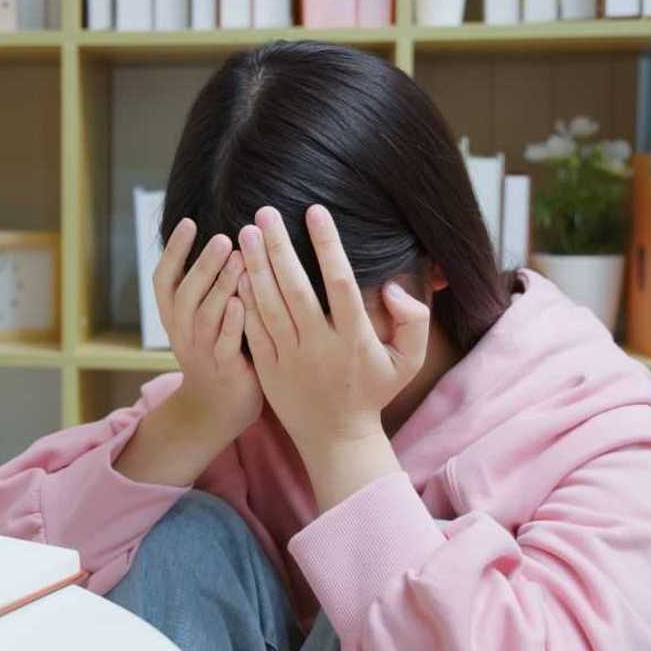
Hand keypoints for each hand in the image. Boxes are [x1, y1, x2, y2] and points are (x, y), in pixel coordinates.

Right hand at [155, 218, 262, 444]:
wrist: (217, 409)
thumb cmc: (216, 352)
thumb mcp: (200, 319)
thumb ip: (207, 284)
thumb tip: (225, 237)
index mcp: (174, 316)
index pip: (163, 279)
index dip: (174, 251)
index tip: (189, 221)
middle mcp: (182, 331)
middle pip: (185, 293)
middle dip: (203, 264)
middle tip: (223, 237)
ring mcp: (202, 351)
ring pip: (205, 315)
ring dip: (221, 285)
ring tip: (239, 259)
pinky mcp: (225, 368)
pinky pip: (226, 343)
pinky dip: (232, 322)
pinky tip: (243, 301)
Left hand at [236, 205, 429, 456]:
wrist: (336, 438)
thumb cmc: (373, 391)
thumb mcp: (409, 361)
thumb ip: (414, 321)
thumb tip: (394, 287)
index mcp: (354, 338)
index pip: (340, 282)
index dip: (327, 245)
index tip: (315, 212)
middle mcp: (319, 345)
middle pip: (295, 288)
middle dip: (278, 248)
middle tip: (264, 213)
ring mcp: (290, 357)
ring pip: (267, 305)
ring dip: (254, 267)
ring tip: (245, 233)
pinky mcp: (267, 368)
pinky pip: (252, 328)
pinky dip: (242, 300)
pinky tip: (235, 272)